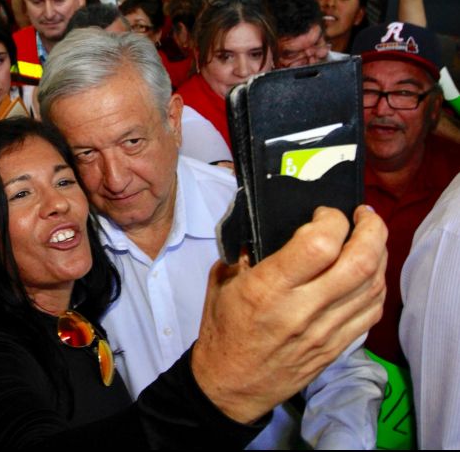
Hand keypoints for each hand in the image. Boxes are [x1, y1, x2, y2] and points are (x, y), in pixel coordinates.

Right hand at [192, 205, 386, 423]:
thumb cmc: (222, 331)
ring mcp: (324, 331)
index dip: (331, 220)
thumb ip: (245, 251)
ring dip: (379, 253)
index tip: (322, 214)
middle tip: (363, 216)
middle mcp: (302, 309)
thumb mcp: (221, 282)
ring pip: (374, 285)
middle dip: (371, 229)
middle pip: (360, 261)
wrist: (230, 384)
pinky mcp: (337, 347)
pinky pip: (372, 311)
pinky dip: (377, 284)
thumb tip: (268, 226)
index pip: (319, 245)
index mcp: (267, 289)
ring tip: (368, 238)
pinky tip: (368, 272)